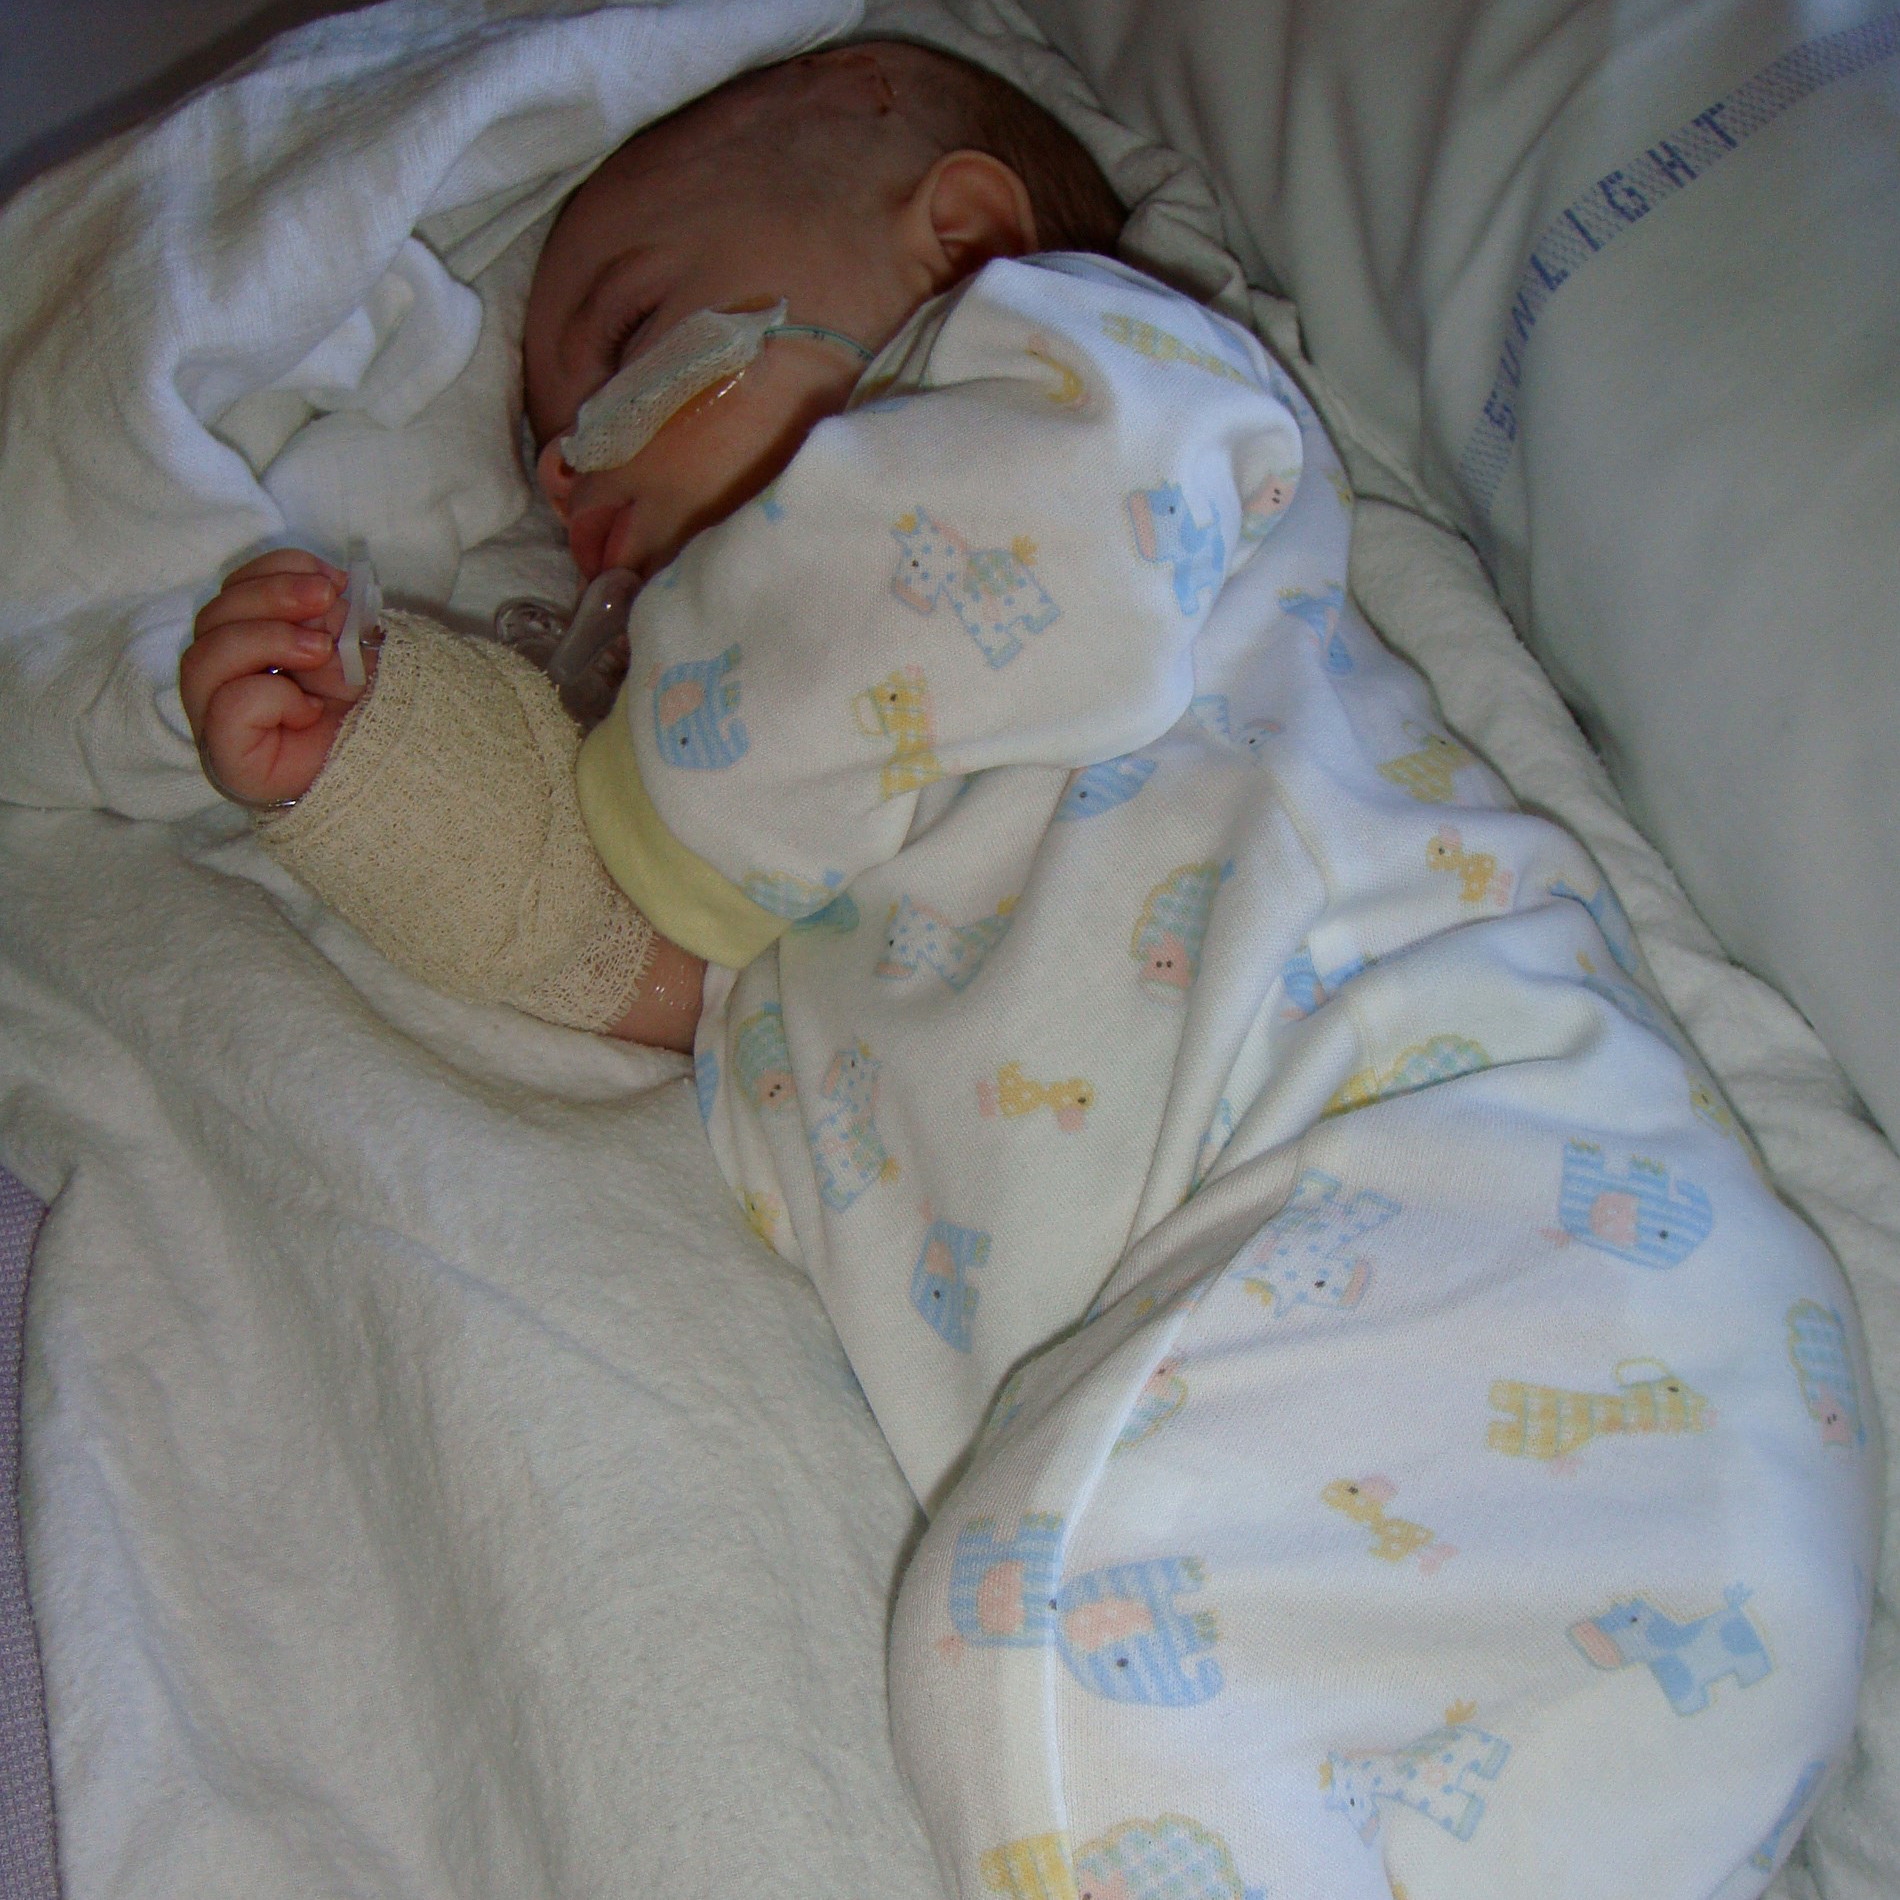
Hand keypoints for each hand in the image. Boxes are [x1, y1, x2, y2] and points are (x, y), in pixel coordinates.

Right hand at [181, 549, 369, 808]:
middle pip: (214, 618)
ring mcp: (217, 720)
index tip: (331, 579)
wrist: (393, 774)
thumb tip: (316, 594)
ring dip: (268, 638)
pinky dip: (272, 696)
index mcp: (250, 647)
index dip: (275, 571)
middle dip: (272, 597)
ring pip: (205, 656)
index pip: (234, 591)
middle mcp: (223, 681)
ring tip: (321, 650)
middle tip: (326, 598)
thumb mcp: (351, 648)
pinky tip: (309, 710)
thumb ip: (325, 617)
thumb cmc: (369, 710)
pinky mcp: (227, 757)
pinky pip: (228, 706)